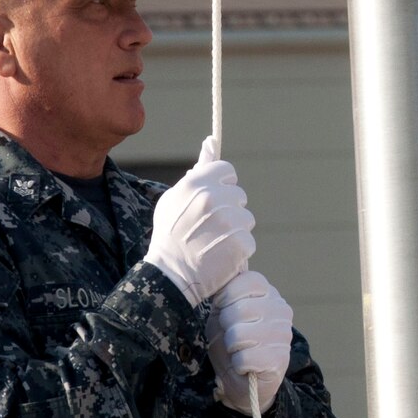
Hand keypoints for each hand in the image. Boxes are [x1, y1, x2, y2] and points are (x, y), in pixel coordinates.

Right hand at [144, 137, 255, 306]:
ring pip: (246, 218)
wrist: (169, 277)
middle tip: (208, 228)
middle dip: (228, 210)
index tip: (212, 202)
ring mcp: (229, 221)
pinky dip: (237, 250)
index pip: (227, 171)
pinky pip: (248, 240)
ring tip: (212, 243)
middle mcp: (214, 198)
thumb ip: (198, 170)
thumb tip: (211, 141)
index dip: (221, 186)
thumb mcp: (174, 198)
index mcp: (196, 183)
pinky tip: (220, 256)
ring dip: (234, 231)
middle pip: (238, 196)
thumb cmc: (169, 235)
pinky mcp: (241, 243)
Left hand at [206, 270, 293, 415]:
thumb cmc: (230, 340)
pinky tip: (245, 364)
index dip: (226, 297)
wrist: (241, 379)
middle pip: (238, 309)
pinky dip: (238, 364)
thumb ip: (224, 290)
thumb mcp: (223, 310)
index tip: (223, 310)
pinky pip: (244, 357)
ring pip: (239, 335)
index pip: (245, 281)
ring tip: (238, 349)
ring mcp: (283, 334)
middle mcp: (280, 308)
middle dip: (226, 326)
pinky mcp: (280, 359)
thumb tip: (215, 270)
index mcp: (267, 292)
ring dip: (231, 347)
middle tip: (232, 335)